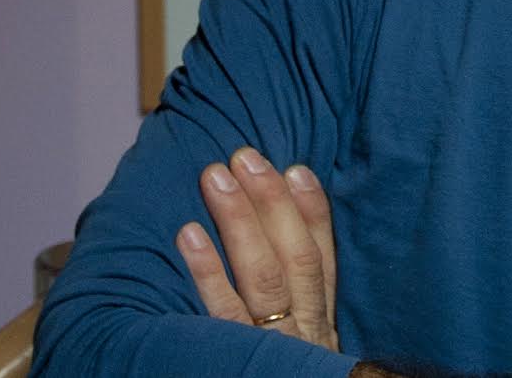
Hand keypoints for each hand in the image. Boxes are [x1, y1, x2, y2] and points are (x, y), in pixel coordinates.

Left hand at [177, 146, 338, 351]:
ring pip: (265, 276)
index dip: (313, 212)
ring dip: (240, 220)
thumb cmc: (286, 377)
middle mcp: (307, 329)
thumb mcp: (305, 345)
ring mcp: (277, 345)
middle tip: (245, 156)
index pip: (323, 259)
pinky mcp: (241, 362)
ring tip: (216, 177)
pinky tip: (189, 234)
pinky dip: (209, 272)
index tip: (297, 170)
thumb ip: (297, 304)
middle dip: (272, 201)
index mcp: (322, 323)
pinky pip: (225, 314)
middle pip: (297, 257)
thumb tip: (275, 238)